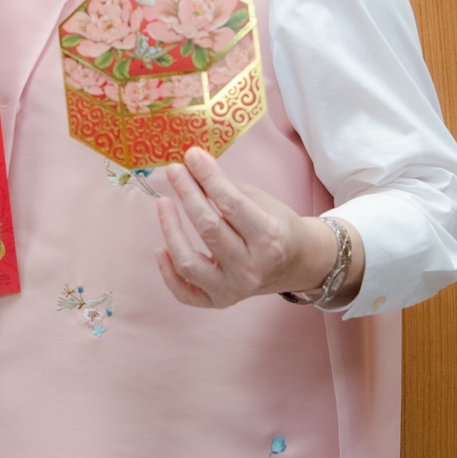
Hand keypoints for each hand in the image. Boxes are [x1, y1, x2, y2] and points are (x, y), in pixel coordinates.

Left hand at [154, 147, 363, 308]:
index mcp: (268, 238)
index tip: (191, 155)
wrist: (297, 264)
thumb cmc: (276, 226)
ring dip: (171, 230)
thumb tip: (191, 166)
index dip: (208, 177)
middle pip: (208, 228)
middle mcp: (251, 268)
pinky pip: (185, 293)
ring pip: (189, 263)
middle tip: (174, 170)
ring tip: (163, 203)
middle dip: (188, 193)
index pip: (230, 204)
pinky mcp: (220, 301)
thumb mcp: (261, 202)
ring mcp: (234, 289)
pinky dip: (168, 273)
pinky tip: (160, 248)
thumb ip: (226, 189)